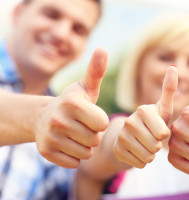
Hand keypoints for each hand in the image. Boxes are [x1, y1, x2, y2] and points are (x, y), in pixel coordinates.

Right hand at [35, 48, 108, 167]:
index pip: (103, 124)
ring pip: (86, 153)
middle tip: (81, 126)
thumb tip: (103, 49)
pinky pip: (75, 162)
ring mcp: (50, 138)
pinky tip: (68, 144)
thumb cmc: (72, 103)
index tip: (91, 115)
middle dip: (92, 134)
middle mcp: (58, 120)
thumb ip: (96, 71)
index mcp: (72, 103)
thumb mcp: (85, 87)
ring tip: (75, 134)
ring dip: (85, 146)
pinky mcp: (47, 153)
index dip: (100, 121)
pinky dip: (75, 156)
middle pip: (95, 139)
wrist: (44, 118)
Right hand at [114, 66, 177, 167]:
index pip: (162, 133)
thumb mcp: (163, 108)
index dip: (164, 135)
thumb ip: (169, 90)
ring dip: (152, 154)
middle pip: (155, 145)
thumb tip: (174, 67)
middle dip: (158, 145)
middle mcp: (129, 122)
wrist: (130, 136)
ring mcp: (121, 137)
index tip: (160, 130)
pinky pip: (140, 164)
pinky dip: (143, 161)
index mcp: (142, 110)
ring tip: (147, 145)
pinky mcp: (117, 151)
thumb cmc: (153, 122)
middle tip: (153, 139)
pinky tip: (139, 152)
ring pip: (148, 156)